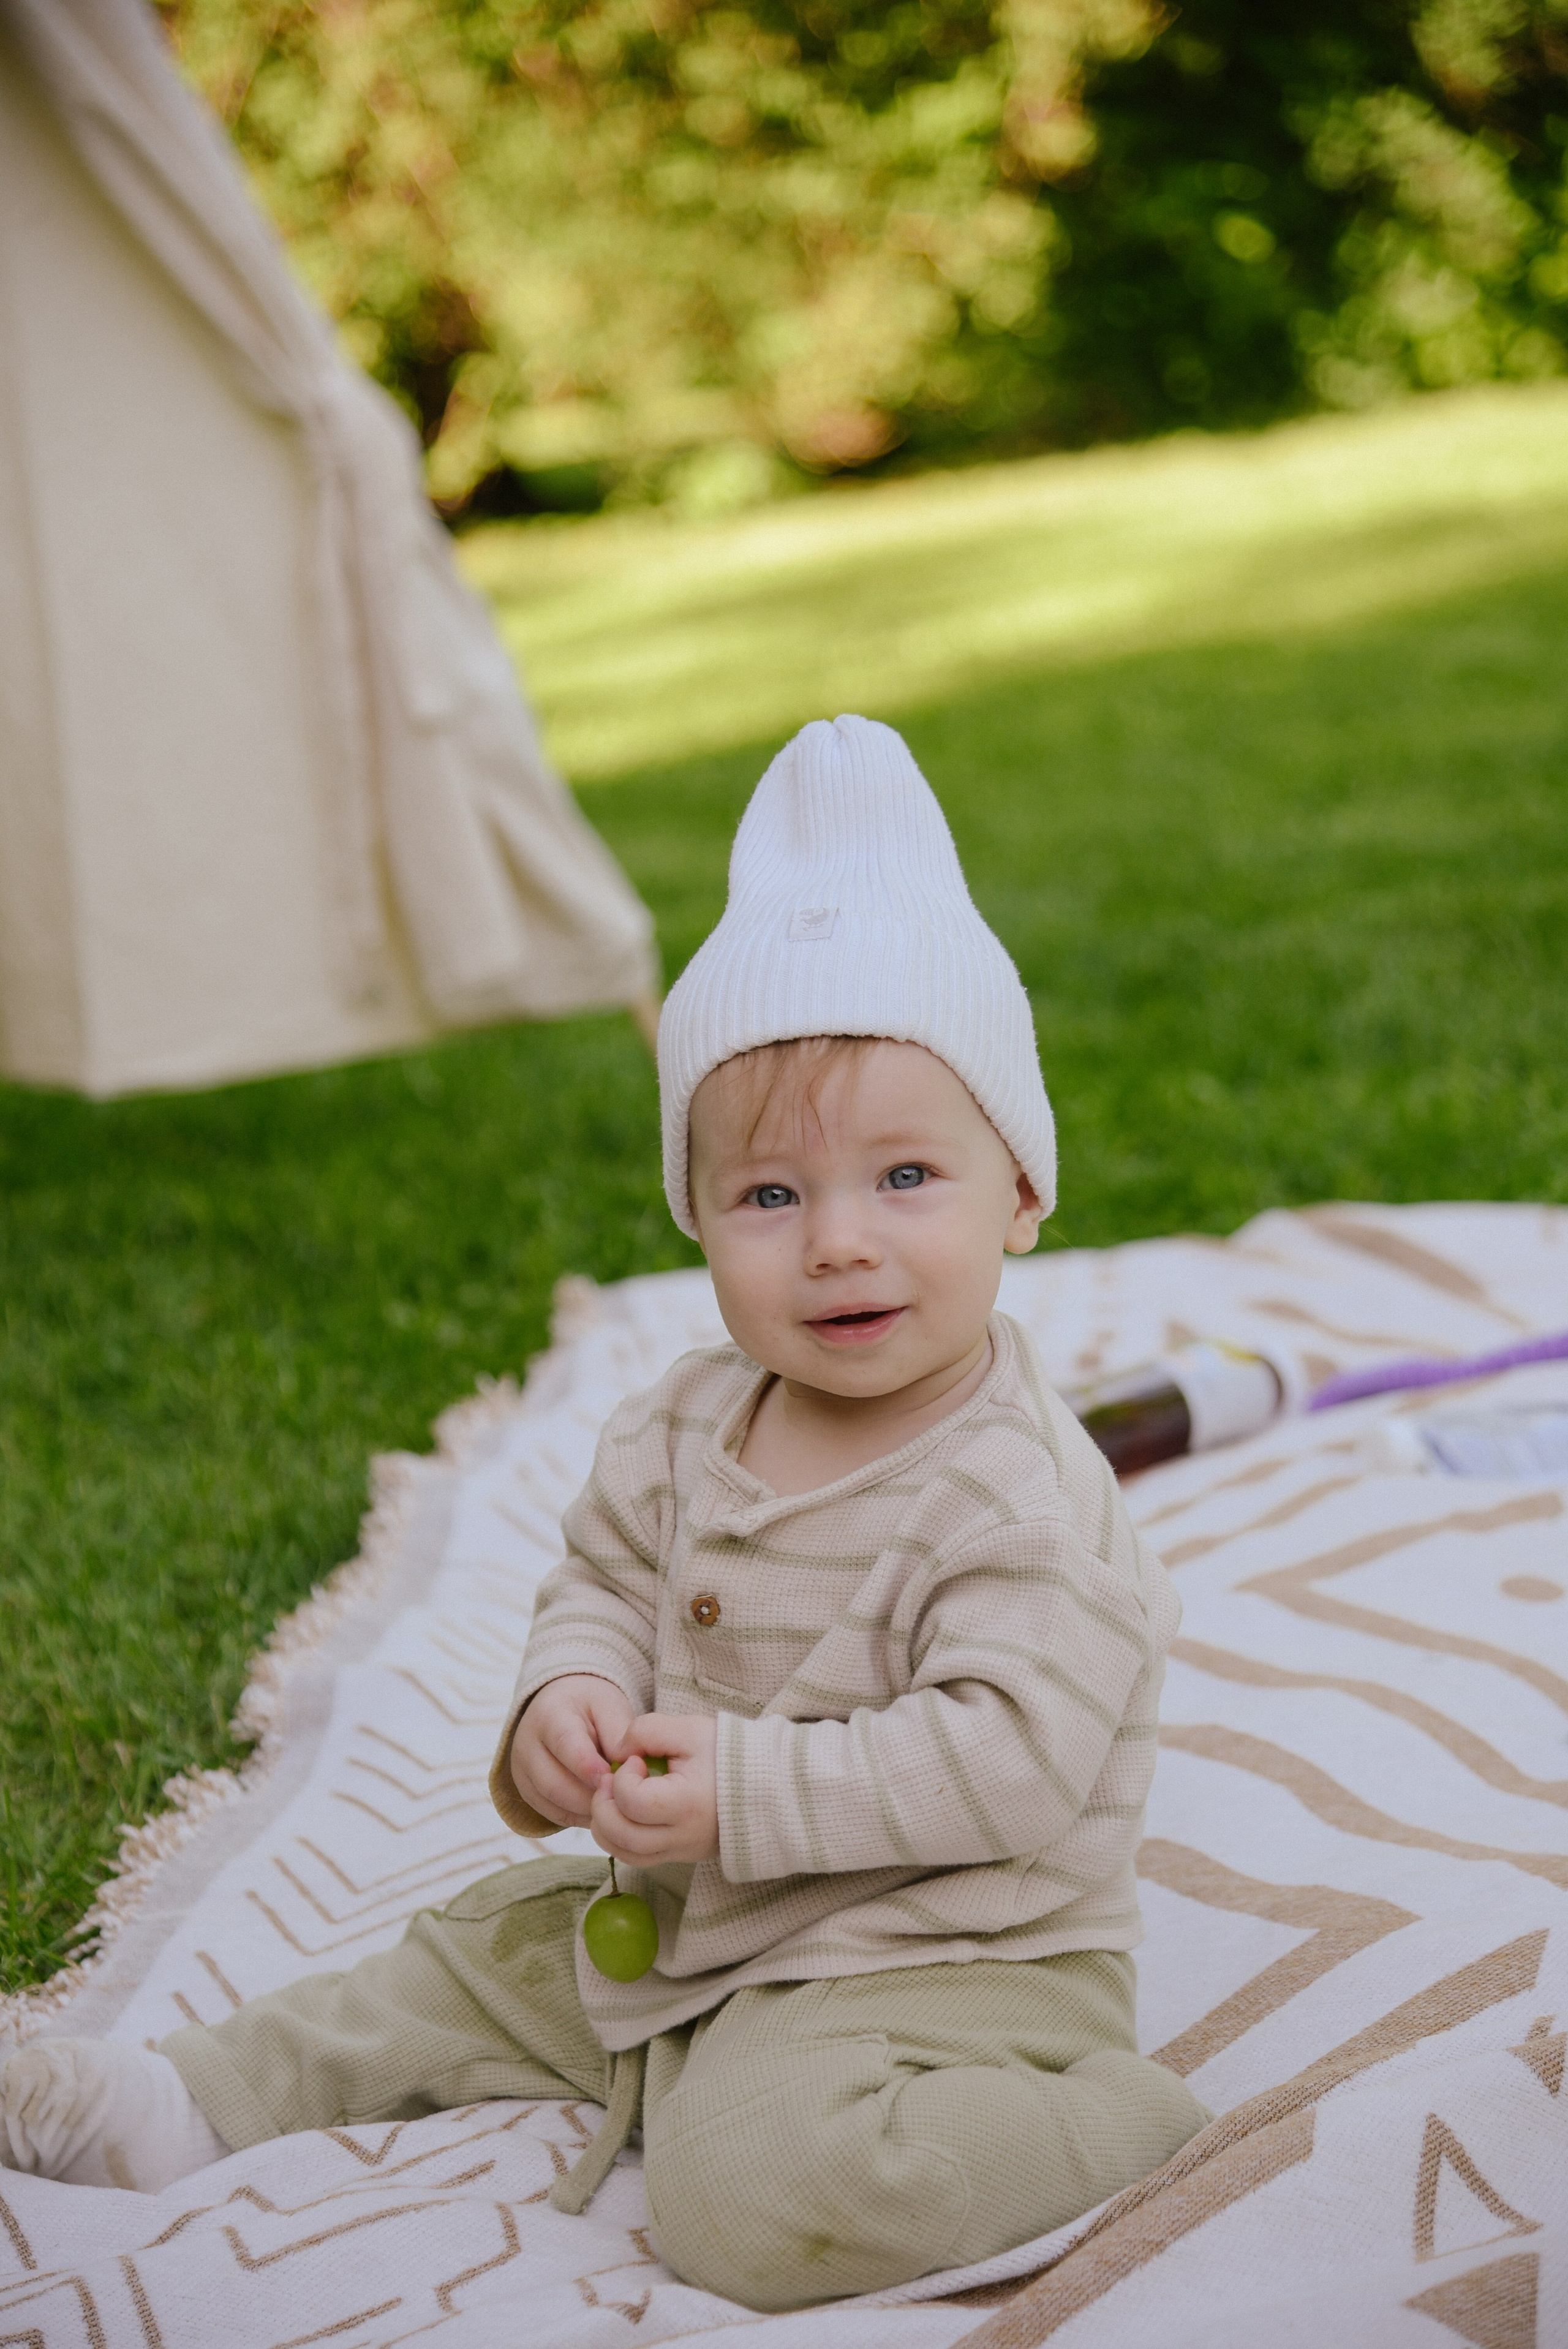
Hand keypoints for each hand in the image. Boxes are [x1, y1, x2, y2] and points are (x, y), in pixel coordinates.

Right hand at [510, 1674, 633, 1827]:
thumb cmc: (590, 1707)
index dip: (589, 1766)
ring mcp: (522, 1771)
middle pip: (555, 1784)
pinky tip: (600, 1808)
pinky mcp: (526, 1792)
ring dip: (588, 1809)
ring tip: (615, 1802)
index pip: (564, 1744)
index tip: (614, 1778)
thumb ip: (618, 1733)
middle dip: (592, 1795)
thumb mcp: (609, 1706)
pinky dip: (580, 1817)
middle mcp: (526, 1744)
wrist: (562, 1708)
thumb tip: (626, 1766)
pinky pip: (553, 1815)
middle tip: (621, 1797)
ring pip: (554, 1804)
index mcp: (549, 1714)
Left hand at [590, 1713, 718, 1865]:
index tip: (636, 1760)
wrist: (766, 1784)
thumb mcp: (690, 1729)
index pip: (633, 1802)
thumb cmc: (727, 1754)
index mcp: (687, 1804)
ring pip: (625, 1854)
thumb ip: (647, 1731)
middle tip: (611, 1781)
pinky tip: (625, 1813)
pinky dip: (621, 1839)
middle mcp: (683, 1837)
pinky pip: (638, 1859)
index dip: (622, 1777)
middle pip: (621, 1836)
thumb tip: (618, 1751)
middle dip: (603, 1805)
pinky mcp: (681, 1856)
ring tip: (614, 1798)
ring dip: (606, 1827)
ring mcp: (682, 1851)